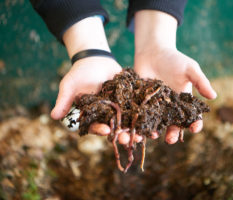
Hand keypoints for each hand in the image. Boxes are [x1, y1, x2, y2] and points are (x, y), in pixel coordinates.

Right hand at [51, 16, 142, 143]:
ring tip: (143, 136)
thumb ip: (63, 100)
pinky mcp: (129, 101)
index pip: (94, 126)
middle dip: (120, 134)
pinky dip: (144, 114)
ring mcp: (119, 109)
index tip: (105, 131)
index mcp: (91, 115)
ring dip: (135, 129)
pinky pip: (136, 109)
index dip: (99, 130)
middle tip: (128, 139)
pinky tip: (152, 120)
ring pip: (127, 121)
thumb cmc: (79, 72)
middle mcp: (106, 115)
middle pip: (114, 128)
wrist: (96, 59)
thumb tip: (54, 117)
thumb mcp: (69, 85)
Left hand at [133, 10, 216, 143]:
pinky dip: (140, 123)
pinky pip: (141, 116)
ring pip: (156, 124)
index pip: (191, 117)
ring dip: (155, 131)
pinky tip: (138, 127)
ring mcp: (155, 107)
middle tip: (171, 139)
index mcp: (183, 102)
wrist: (153, 52)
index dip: (194, 124)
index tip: (194, 128)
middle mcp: (170, 108)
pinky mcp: (141, 104)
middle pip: (173, 125)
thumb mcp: (190, 69)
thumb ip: (200, 82)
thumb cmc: (174, 60)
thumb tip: (214, 96)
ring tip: (154, 135)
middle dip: (173, 134)